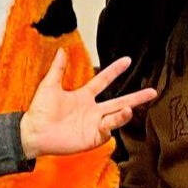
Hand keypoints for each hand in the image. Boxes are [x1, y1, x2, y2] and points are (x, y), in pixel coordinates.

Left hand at [20, 49, 156, 159]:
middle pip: (119, 101)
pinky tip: (120, 116)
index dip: (115, 71)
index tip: (127, 60)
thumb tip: (62, 50)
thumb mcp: (50, 86)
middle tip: (153, 91)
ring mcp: (94, 124)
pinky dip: (115, 123)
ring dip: (125, 111)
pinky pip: (108, 129)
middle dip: (136, 97)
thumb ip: (58, 69)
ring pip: (116, 116)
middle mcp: (92, 110)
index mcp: (83, 96)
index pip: (103, 81)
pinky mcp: (93, 137)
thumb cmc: (39, 112)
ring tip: (132, 107)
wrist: (34, 132)